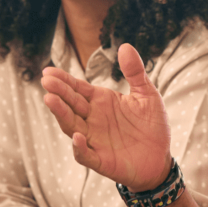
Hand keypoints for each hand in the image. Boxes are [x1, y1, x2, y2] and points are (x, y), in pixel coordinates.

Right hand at [41, 43, 171, 190]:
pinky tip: (77, 137)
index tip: (48, 71)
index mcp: (100, 101)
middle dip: (58, 92)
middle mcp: (92, 119)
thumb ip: (135, 72)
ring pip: (71, 126)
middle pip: (71, 104)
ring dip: (61, 114)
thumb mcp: (147, 95)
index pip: (77, 88)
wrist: (161, 158)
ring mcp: (94, 139)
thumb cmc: (152, 126)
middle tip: (47, 81)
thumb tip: (125, 46)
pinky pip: (85, 154)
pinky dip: (79, 147)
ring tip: (50, 100)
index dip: (63, 80)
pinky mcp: (100, 160)